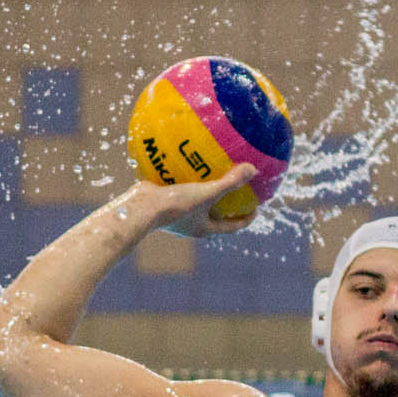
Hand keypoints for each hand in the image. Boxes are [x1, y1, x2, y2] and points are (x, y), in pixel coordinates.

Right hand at [132, 162, 259, 237]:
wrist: (142, 208)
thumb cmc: (177, 205)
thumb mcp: (208, 193)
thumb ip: (229, 183)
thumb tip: (253, 170)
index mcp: (205, 229)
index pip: (232, 227)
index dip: (246, 218)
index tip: (255, 207)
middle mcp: (192, 225)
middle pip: (215, 216)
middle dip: (226, 205)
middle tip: (235, 188)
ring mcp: (178, 216)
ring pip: (197, 205)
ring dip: (205, 193)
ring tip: (212, 175)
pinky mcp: (165, 204)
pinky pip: (181, 194)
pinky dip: (187, 183)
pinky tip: (189, 167)